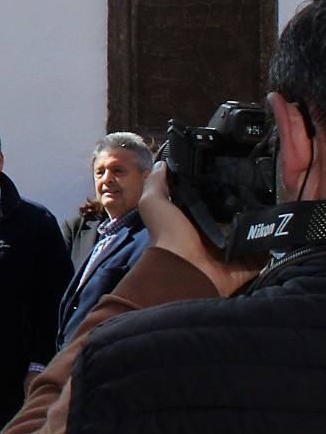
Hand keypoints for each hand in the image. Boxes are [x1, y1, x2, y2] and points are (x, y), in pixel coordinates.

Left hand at [139, 163, 263, 295]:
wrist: (185, 270)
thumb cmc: (168, 234)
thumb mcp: (154, 203)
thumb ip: (157, 183)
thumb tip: (162, 162)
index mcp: (193, 220)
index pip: (211, 199)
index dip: (219, 186)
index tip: (234, 168)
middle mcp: (213, 234)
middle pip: (235, 213)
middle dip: (246, 201)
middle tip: (262, 184)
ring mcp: (232, 249)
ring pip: (253, 229)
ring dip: (262, 219)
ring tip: (275, 199)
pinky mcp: (247, 262)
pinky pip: (264, 250)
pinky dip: (271, 240)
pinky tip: (278, 223)